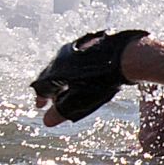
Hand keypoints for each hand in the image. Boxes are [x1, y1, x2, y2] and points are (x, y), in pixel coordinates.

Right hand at [31, 30, 149, 124]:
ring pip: (64, 65)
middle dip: (51, 88)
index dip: (41, 98)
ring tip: (68, 87)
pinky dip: (76, 69)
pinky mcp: (89, 42)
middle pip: (51, 75)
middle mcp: (60, 57)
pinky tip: (85, 74)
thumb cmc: (100, 82)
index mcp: (54, 71)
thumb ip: (62, 112)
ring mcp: (75, 48)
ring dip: (63, 78)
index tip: (40, 106)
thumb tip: (47, 122)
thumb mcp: (79, 101)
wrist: (122, 56)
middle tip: (53, 98)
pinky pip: (77, 58)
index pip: (42, 87)